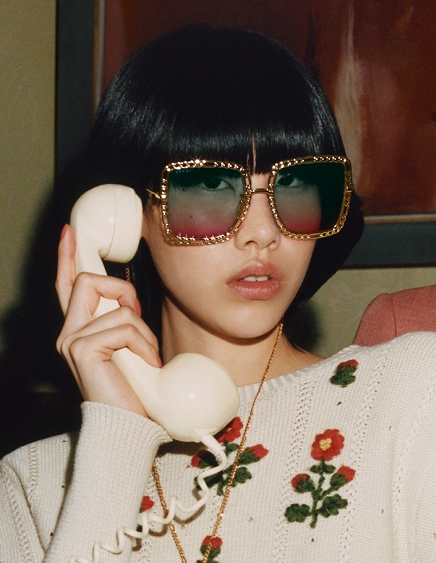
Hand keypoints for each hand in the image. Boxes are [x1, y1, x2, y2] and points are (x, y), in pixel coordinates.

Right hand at [55, 225, 160, 415]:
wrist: (130, 427)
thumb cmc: (135, 391)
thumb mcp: (130, 349)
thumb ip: (124, 324)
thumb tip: (132, 303)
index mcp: (79, 332)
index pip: (67, 286)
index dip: (67, 256)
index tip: (70, 230)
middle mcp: (68, 333)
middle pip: (88, 279)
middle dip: (124, 290)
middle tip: (138, 317)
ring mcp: (71, 340)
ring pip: (118, 305)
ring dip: (143, 330)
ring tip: (145, 357)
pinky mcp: (82, 348)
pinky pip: (125, 325)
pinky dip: (144, 343)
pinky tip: (144, 365)